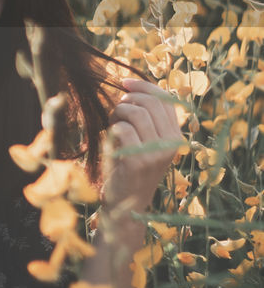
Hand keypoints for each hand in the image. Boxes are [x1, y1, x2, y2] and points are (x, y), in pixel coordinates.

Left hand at [101, 77, 183, 218]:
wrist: (125, 205)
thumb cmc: (129, 167)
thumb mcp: (144, 140)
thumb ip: (146, 117)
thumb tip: (131, 85)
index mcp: (176, 136)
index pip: (165, 98)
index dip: (143, 86)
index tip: (124, 82)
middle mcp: (172, 144)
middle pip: (149, 102)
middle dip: (127, 100)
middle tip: (116, 111)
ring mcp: (157, 153)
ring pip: (135, 113)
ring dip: (118, 113)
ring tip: (113, 124)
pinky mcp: (139, 161)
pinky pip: (122, 129)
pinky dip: (112, 129)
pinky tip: (111, 139)